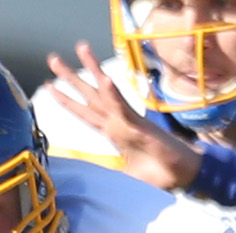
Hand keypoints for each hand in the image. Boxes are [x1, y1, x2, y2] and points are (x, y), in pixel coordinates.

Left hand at [45, 41, 203, 192]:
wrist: (184, 175)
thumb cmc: (160, 173)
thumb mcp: (126, 175)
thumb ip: (109, 172)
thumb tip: (91, 180)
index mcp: (113, 132)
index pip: (85, 113)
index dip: (67, 100)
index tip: (50, 85)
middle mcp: (117, 122)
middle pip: (90, 96)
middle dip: (71, 77)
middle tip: (53, 58)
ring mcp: (128, 122)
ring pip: (105, 94)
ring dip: (93, 71)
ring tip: (81, 48)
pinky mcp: (140, 127)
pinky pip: (124, 109)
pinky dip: (114, 95)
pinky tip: (106, 80)